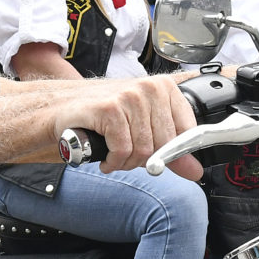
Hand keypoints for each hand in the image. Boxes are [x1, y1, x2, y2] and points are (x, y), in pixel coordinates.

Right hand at [53, 72, 198, 171]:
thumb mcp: (143, 129)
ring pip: (143, 150)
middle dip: (144, 160)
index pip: (188, 131)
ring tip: (115, 155)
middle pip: (165, 144)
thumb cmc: (104, 117)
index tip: (160, 159)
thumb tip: (195, 171)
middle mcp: (149, 88)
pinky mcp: (110, 109)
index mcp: (164, 88)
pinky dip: (113, 161)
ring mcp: (129, 96)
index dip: (174, 153)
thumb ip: (171, 151)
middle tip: (128, 156)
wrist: (64, 109)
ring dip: (126, 163)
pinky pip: (123, 150)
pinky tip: (106, 157)